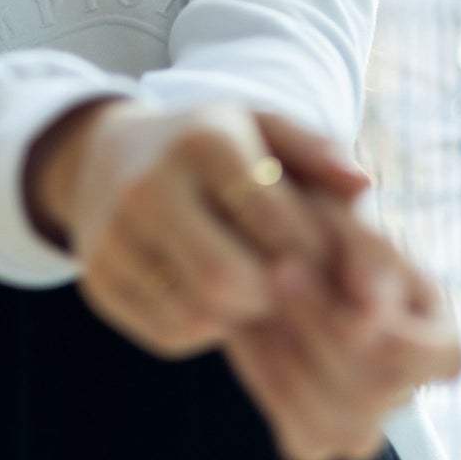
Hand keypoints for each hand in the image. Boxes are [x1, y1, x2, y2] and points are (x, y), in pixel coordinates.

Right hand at [24, 99, 372, 361]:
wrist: (104, 155)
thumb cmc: (209, 146)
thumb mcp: (262, 127)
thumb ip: (318, 152)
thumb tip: (363, 188)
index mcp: (203, 141)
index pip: (274, 221)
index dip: (312, 255)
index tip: (328, 262)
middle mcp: (148, 186)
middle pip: (229, 280)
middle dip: (273, 296)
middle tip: (291, 288)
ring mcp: (114, 236)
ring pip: (198, 314)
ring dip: (241, 316)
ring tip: (256, 290)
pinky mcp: (96, 280)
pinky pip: (169, 332)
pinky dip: (205, 328)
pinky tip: (214, 296)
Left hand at [222, 192, 460, 459]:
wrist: (254, 238)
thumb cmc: (313, 214)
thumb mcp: (345, 213)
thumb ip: (368, 252)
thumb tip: (372, 309)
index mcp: (438, 329)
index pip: (445, 358)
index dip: (399, 340)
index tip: (346, 299)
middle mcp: (409, 384)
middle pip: (386, 393)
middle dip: (326, 330)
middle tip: (280, 270)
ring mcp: (364, 416)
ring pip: (348, 429)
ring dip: (295, 361)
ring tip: (261, 302)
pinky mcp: (315, 433)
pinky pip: (305, 444)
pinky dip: (272, 388)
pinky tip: (248, 334)